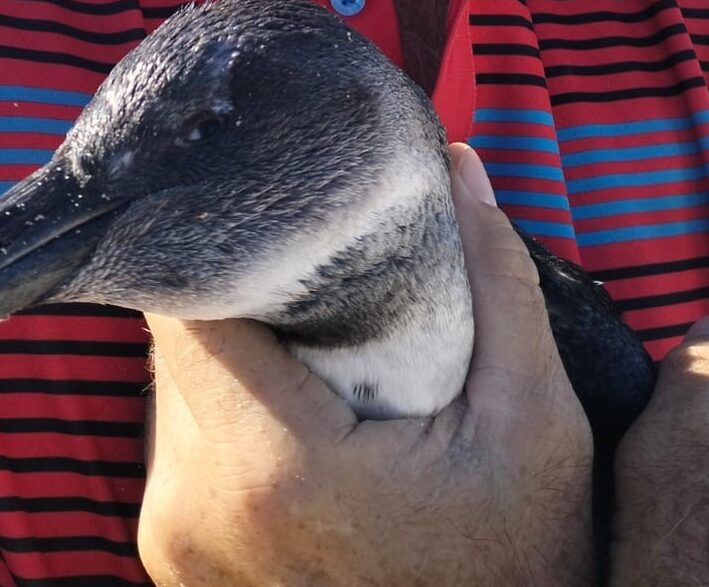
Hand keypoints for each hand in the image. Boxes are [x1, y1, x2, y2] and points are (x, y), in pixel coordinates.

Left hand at [137, 143, 594, 586]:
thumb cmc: (519, 561)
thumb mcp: (535, 422)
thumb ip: (497, 283)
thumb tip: (458, 162)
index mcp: (270, 468)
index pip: (187, 305)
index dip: (223, 241)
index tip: (275, 204)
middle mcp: (194, 509)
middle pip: (175, 340)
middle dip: (233, 287)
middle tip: (305, 256)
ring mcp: (175, 543)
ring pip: (173, 384)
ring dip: (229, 348)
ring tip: (306, 329)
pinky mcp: (174, 560)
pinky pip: (179, 439)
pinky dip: (226, 406)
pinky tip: (297, 401)